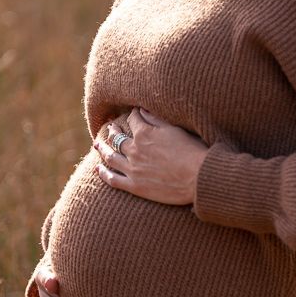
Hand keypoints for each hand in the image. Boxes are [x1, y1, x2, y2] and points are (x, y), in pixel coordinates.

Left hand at [93, 106, 208, 205]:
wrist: (198, 178)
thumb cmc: (192, 151)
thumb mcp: (175, 129)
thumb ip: (156, 119)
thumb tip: (142, 110)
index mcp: (145, 133)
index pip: (133, 119)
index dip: (133, 115)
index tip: (133, 113)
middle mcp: (134, 150)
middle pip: (118, 138)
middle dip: (114, 131)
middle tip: (111, 128)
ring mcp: (133, 169)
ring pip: (111, 157)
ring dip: (103, 149)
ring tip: (97, 144)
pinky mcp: (135, 186)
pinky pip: (113, 179)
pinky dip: (103, 173)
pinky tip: (98, 169)